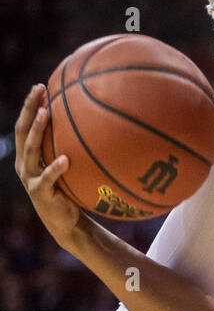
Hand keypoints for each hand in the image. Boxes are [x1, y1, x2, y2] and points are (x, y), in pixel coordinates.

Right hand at [14, 85, 81, 247]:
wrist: (66, 224)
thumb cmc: (69, 192)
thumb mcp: (68, 168)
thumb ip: (71, 149)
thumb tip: (94, 125)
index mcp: (28, 156)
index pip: (25, 125)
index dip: (30, 106)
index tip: (41, 86)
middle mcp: (24, 165)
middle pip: (22, 131)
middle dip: (30, 109)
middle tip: (40, 90)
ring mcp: (30, 179)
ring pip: (30, 150)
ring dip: (38, 130)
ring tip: (47, 113)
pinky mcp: (40, 193)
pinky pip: (47, 178)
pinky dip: (55, 168)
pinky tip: (66, 159)